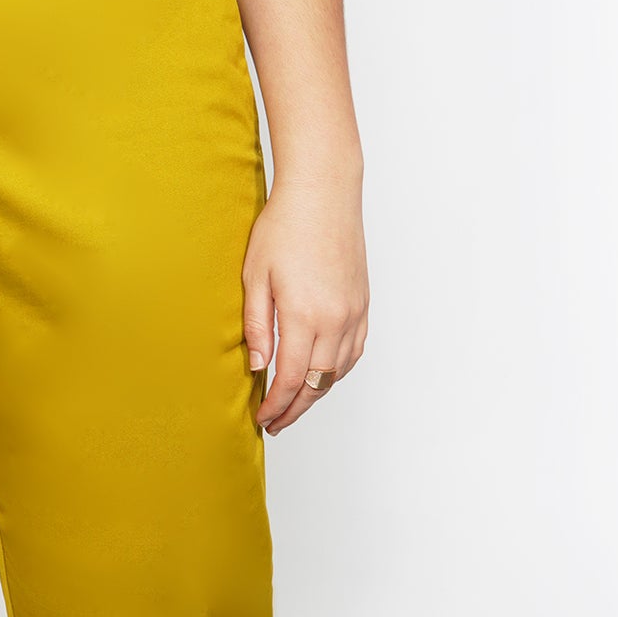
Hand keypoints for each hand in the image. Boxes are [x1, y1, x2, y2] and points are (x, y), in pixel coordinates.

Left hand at [242, 177, 367, 434]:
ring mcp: (353, 313)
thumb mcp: (254, 276)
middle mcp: (335, 320)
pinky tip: (321, 375)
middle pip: (317, 384)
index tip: (261, 418)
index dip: (275, 405)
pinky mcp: (363, 303)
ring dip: (317, 393)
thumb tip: (257, 366)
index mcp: (304, 316)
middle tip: (276, 423)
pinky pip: (354, 351)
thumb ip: (256, 326)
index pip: (291, 379)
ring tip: (295, 403)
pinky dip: (337, 371)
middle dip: (295, 409)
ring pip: (338, 372)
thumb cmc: (283, 227)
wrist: (323, 193)